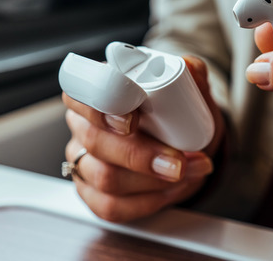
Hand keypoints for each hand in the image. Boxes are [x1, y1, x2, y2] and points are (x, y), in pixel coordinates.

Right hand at [62, 55, 224, 221]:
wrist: (185, 144)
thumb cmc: (176, 113)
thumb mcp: (189, 90)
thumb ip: (192, 72)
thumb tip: (190, 66)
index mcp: (95, 91)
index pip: (80, 91)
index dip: (102, 105)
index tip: (133, 118)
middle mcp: (82, 126)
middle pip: (95, 141)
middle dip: (141, 155)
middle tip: (178, 160)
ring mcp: (83, 162)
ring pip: (105, 178)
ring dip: (153, 181)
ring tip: (187, 172)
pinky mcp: (92, 195)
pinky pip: (111, 207)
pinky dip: (148, 202)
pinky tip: (169, 190)